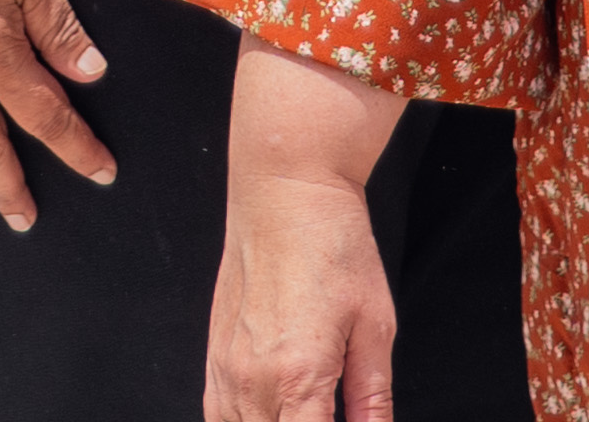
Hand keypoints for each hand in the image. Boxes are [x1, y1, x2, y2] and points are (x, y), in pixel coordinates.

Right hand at [206, 160, 397, 420]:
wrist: (285, 191)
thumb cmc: (334, 246)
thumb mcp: (375, 326)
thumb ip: (373, 399)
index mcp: (298, 379)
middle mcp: (253, 383)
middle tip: (329, 415)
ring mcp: (226, 371)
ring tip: (306, 413)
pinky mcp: (214, 357)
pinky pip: (217, 419)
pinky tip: (271, 419)